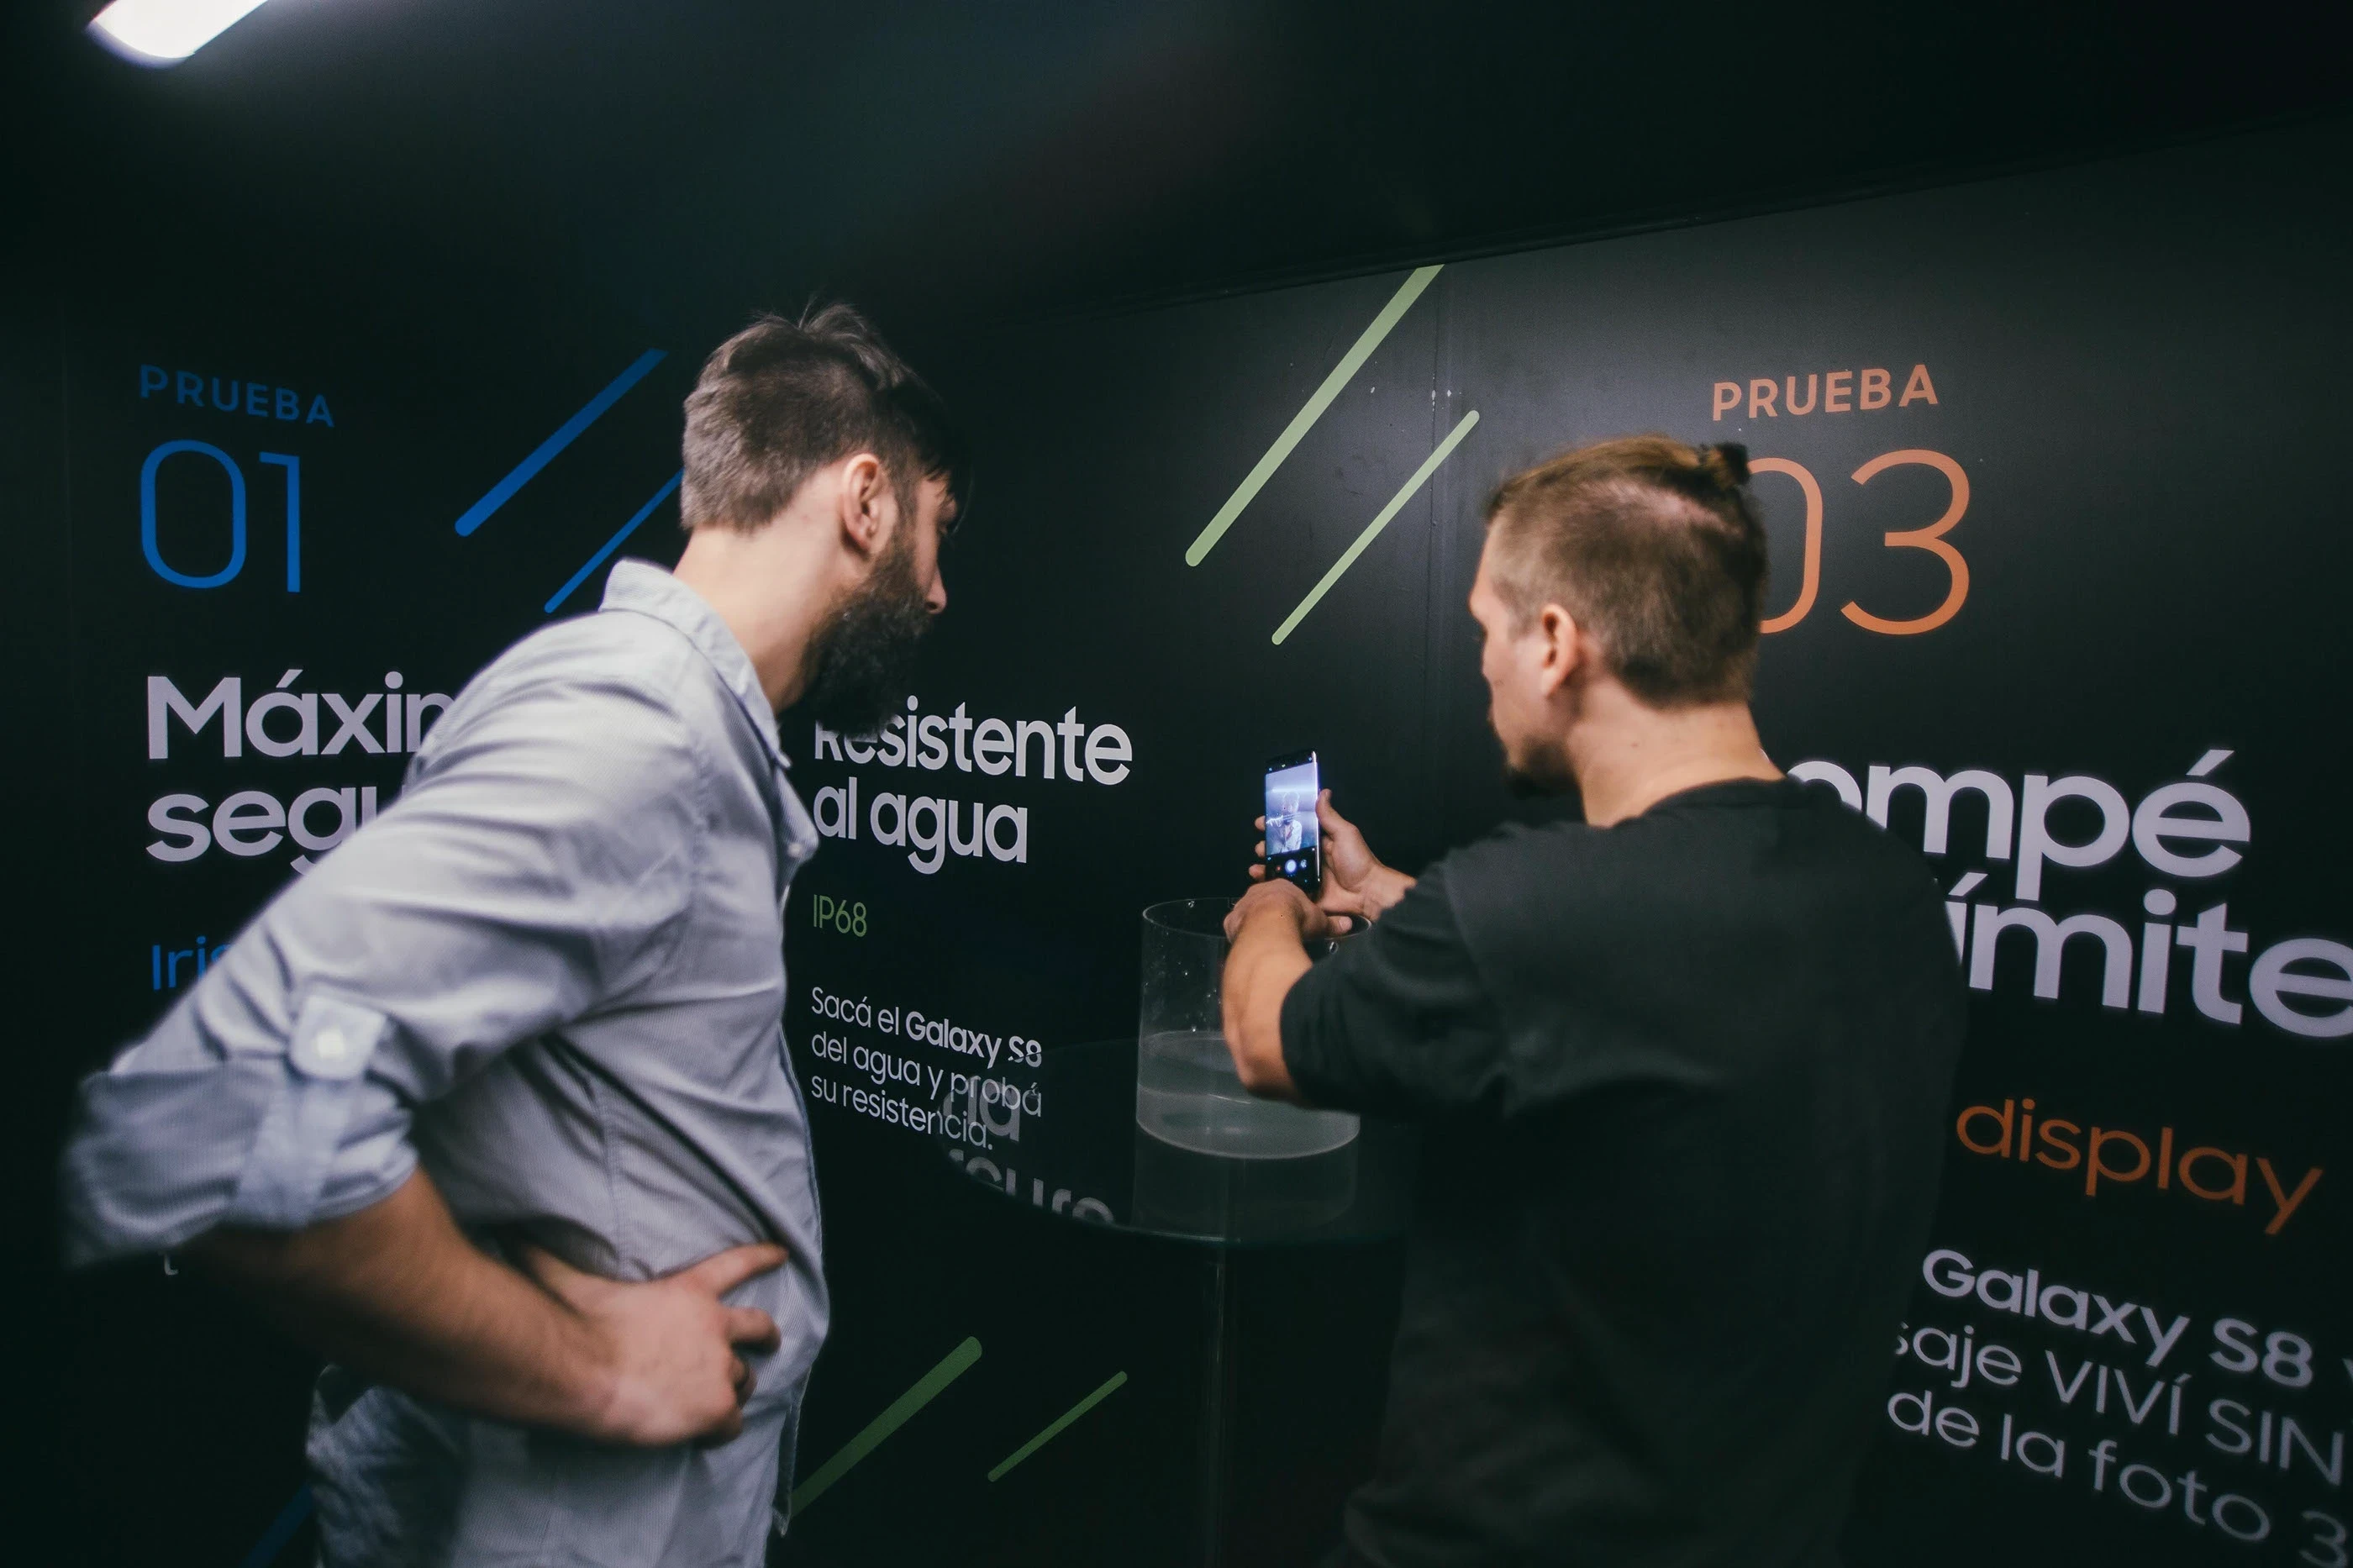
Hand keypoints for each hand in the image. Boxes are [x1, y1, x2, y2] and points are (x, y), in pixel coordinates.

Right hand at [521, 1241, 787, 1446]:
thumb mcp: (567, 1280)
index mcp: (688, 1293)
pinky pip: (732, 1424)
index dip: (762, 1257)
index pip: (736, 1265)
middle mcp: (714, 1328)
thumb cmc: (575, 1325)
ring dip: (736, 1388)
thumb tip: (508, 1231)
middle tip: (769, 1344)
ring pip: (744, 1381)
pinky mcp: (716, 1409)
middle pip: (758, 1329)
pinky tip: (706, 1436)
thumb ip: (546, 1256)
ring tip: (720, 1401)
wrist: (583, 1373)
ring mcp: (719, 1369)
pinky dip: (722, 1430)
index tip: (784, 1254)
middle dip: (766, 1337)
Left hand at [1224, 876, 1333, 943]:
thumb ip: (1331, 923)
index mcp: (1281, 887)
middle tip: (1278, 927)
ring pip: (1247, 913)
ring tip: (1264, 938)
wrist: (1270, 926)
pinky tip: (1249, 944)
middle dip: (1268, 913)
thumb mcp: (1319, 921)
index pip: (1283, 893)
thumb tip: (1347, 925)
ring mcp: (1243, 906)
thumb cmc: (1295, 918)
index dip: (1287, 904)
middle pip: (1262, 901)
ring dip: (1253, 923)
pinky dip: (1240, 934)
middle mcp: (1258, 892)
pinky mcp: (1232, 921)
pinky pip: (1235, 926)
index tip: (1291, 914)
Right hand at [1249, 789, 1413, 925]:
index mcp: (1319, 842)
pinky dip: (1271, 884)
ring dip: (1265, 865)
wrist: (1367, 894)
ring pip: (1280, 868)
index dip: (1277, 825)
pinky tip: (1260, 880)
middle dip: (1267, 846)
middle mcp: (1310, 858)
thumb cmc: (1359, 861)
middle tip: (1260, 847)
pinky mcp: (1304, 893)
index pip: (1293, 829)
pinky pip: (1284, 888)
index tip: (1262, 822)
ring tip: (1256, 865)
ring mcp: (1306, 876)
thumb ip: (1330, 816)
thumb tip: (1323, 792)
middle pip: (1282, 850)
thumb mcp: (1345, 834)